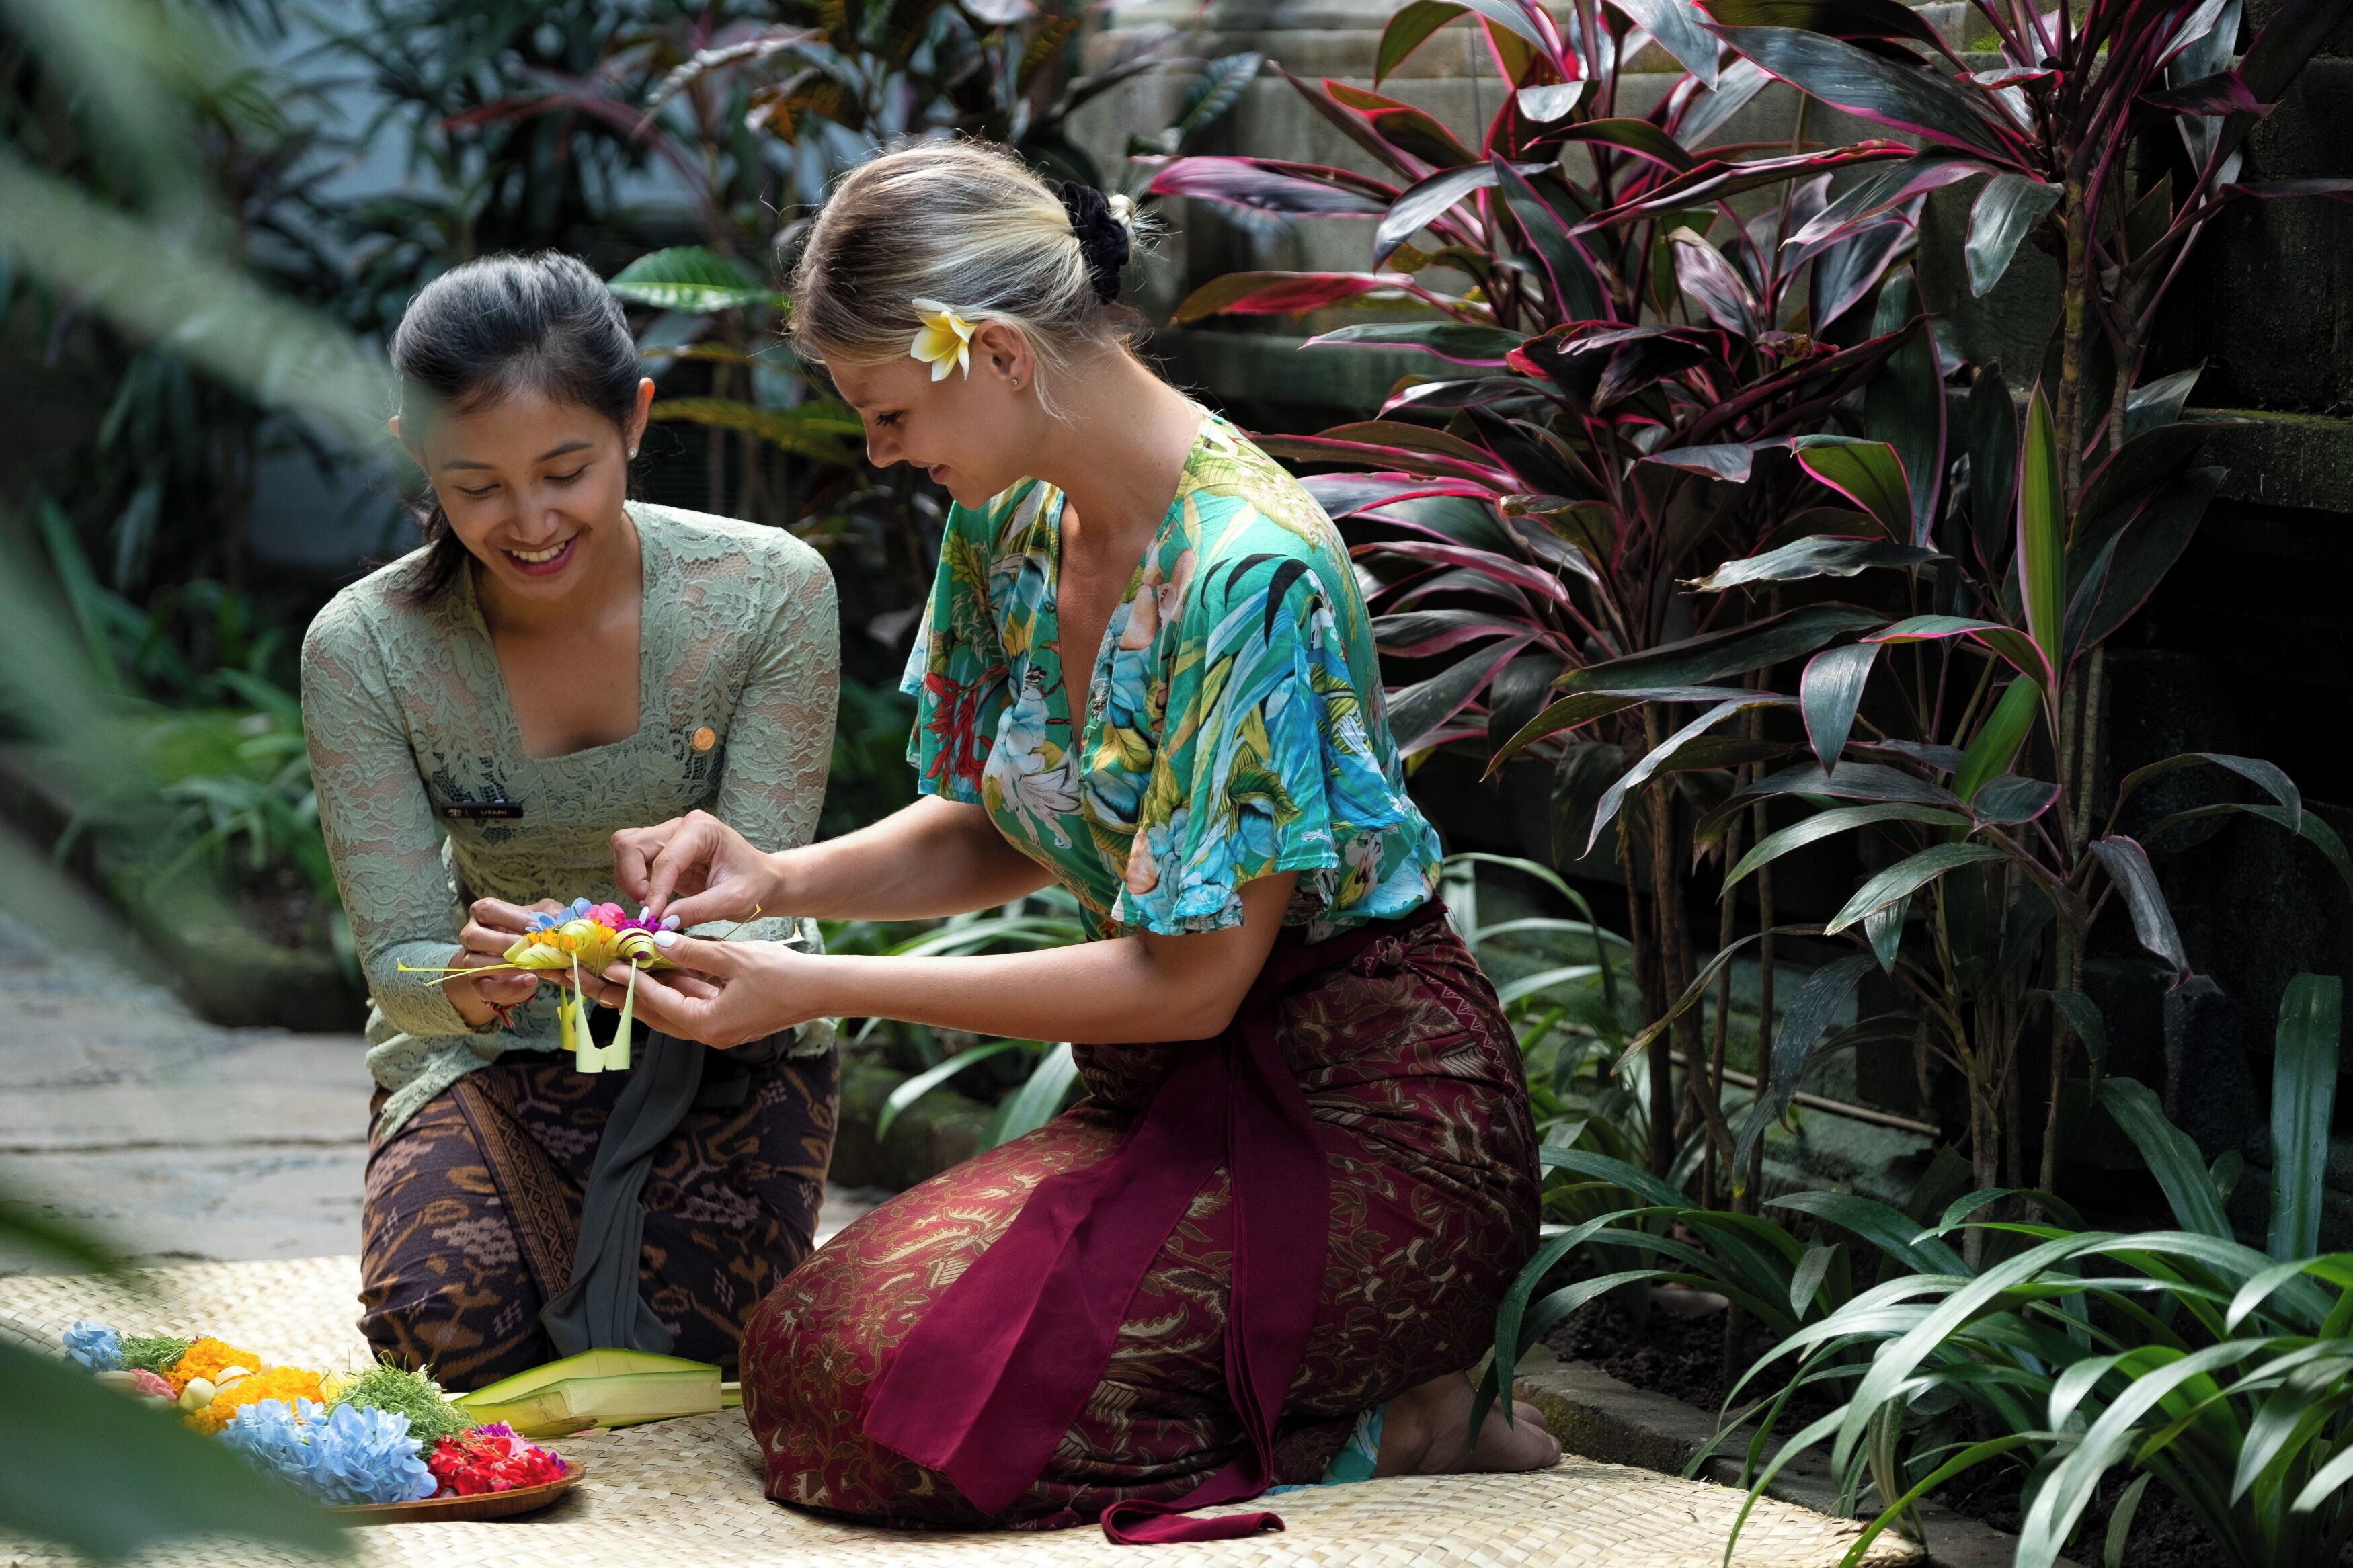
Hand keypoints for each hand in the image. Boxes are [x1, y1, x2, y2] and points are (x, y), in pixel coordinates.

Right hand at [448, 896, 559, 1027]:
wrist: (521, 958)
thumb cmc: (528, 930)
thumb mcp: (541, 916)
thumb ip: (550, 912)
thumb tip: (558, 918)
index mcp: (483, 912)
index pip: (487, 910)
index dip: (511, 918)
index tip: (536, 926)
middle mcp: (470, 934)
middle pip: (474, 936)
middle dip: (505, 943)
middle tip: (532, 947)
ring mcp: (470, 959)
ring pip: (474, 963)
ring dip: (505, 965)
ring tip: (532, 965)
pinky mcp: (478, 983)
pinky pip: (485, 988)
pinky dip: (509, 986)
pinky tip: (530, 980)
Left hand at [572, 936, 813, 1048]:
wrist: (823, 991)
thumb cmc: (784, 975)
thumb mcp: (734, 957)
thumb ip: (692, 950)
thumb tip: (656, 940)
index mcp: (708, 1025)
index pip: (657, 1001)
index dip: (630, 981)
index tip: (606, 964)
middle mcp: (708, 1034)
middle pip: (654, 1015)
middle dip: (622, 996)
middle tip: (591, 980)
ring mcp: (717, 1029)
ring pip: (669, 1012)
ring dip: (643, 993)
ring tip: (611, 976)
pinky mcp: (726, 1020)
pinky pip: (688, 1006)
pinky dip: (670, 990)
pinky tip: (654, 971)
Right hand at [612, 810, 780, 928]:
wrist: (762, 882)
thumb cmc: (755, 885)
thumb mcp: (733, 901)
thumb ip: (698, 910)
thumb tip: (662, 922)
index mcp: (701, 829)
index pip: (664, 859)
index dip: (655, 891)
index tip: (654, 918)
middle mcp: (679, 827)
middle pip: (630, 844)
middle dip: (632, 879)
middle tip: (650, 909)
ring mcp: (668, 837)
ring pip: (625, 850)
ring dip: (630, 880)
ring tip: (654, 905)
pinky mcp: (662, 852)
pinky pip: (632, 863)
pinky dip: (634, 883)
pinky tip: (655, 901)